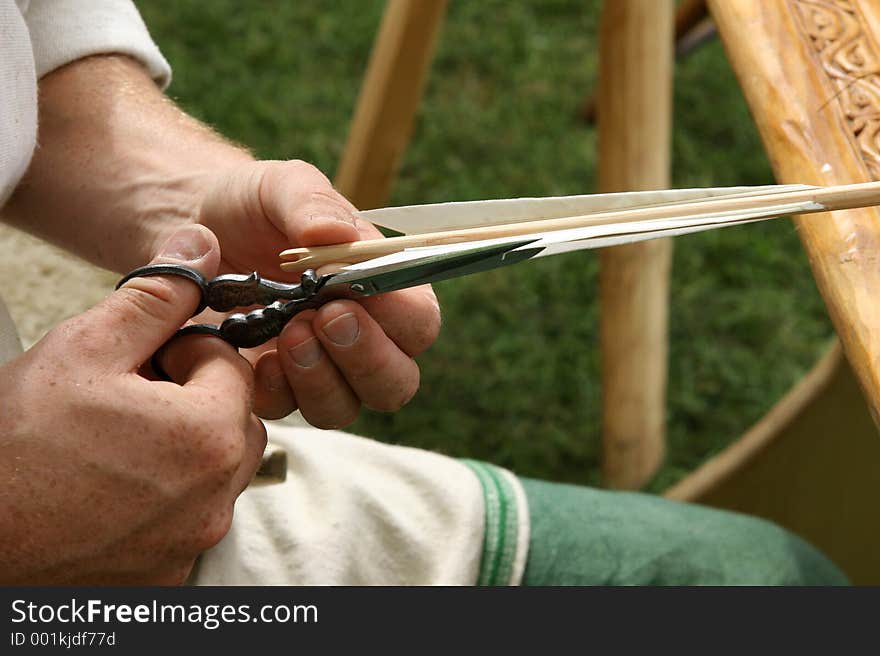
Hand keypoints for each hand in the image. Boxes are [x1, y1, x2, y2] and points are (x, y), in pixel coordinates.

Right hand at [0, 225, 264, 583]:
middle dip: (195, 396)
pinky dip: (169, 495)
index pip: (231, 367)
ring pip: (218, 469)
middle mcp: (215, 497)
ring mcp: (192, 540)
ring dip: (186, 444)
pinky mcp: (166, 576)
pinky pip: (191, 516)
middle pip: (234, 420)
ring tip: (121, 439)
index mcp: (208, 436)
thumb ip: (155, 296)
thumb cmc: (16, 445)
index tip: (144, 357)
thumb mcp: (85, 348)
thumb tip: (201, 245)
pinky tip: (116, 485)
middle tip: (133, 394)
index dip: (187, 350)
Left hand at [192, 160, 440, 426]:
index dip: (396, 322)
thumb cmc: (252, 206)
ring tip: (285, 333)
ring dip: (320, 380)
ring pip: (346, 407)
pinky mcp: (274, 389)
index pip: (419, 324)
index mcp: (383, 288)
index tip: (347, 299)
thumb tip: (338, 235)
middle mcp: (362, 337)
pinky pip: (290, 412)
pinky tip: (255, 358)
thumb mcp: (279, 186)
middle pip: (396, 381)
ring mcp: (321, 370)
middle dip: (363, 359)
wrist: (189, 227)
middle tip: (319, 320)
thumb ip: (311, 202)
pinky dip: (276, 392)